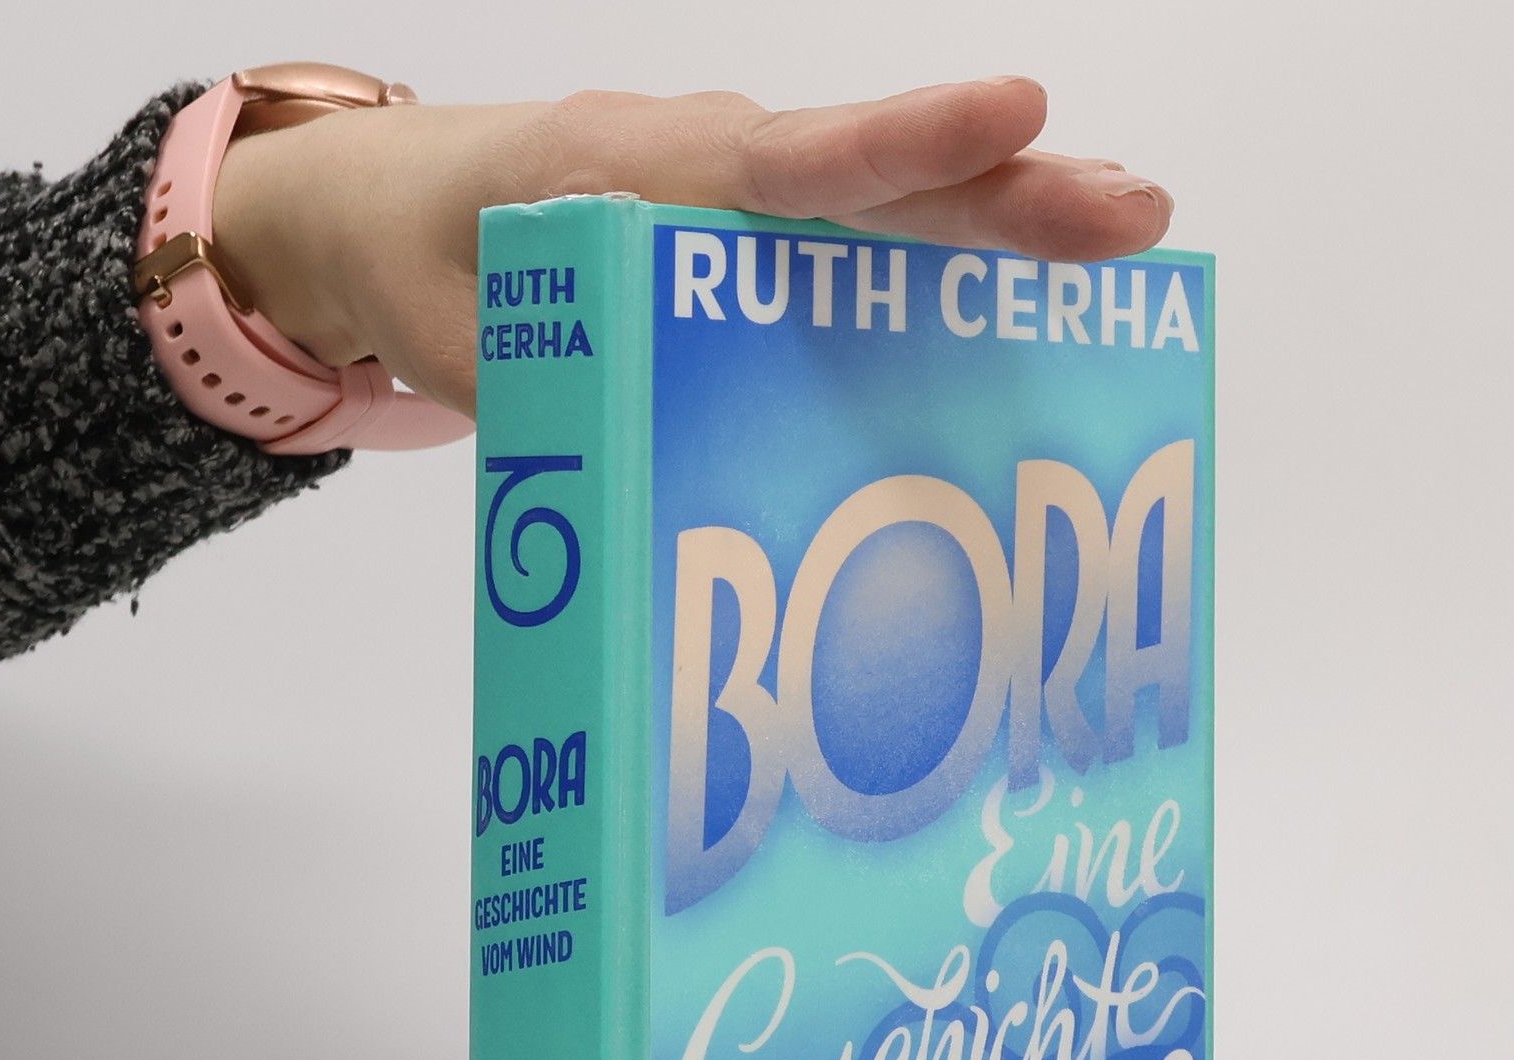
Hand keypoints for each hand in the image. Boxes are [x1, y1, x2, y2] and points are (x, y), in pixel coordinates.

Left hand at [211, 80, 1173, 416]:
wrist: (380, 206)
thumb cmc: (419, 255)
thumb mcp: (461, 343)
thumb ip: (545, 395)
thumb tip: (631, 485)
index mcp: (636, 172)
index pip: (789, 162)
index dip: (905, 149)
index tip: (1014, 120)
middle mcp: (707, 165)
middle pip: (875, 177)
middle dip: (1007, 194)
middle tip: (1133, 213)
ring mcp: (735, 195)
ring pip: (884, 199)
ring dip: (999, 220)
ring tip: (1123, 236)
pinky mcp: (745, 232)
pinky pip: (856, 234)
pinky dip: (942, 253)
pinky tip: (1022, 292)